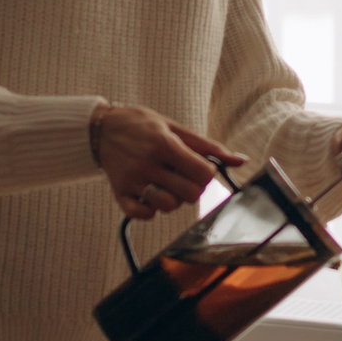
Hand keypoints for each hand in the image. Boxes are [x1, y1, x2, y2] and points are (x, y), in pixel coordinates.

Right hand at [95, 104, 243, 219]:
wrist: (101, 128)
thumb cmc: (142, 125)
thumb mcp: (175, 128)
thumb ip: (207, 146)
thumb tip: (240, 160)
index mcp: (164, 144)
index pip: (202, 173)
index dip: (207, 174)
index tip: (200, 168)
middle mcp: (148, 164)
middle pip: (189, 194)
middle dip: (194, 189)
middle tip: (185, 178)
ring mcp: (132, 180)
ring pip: (167, 206)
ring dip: (173, 199)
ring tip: (167, 185)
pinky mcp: (120, 193)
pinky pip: (143, 214)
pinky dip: (151, 210)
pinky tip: (151, 195)